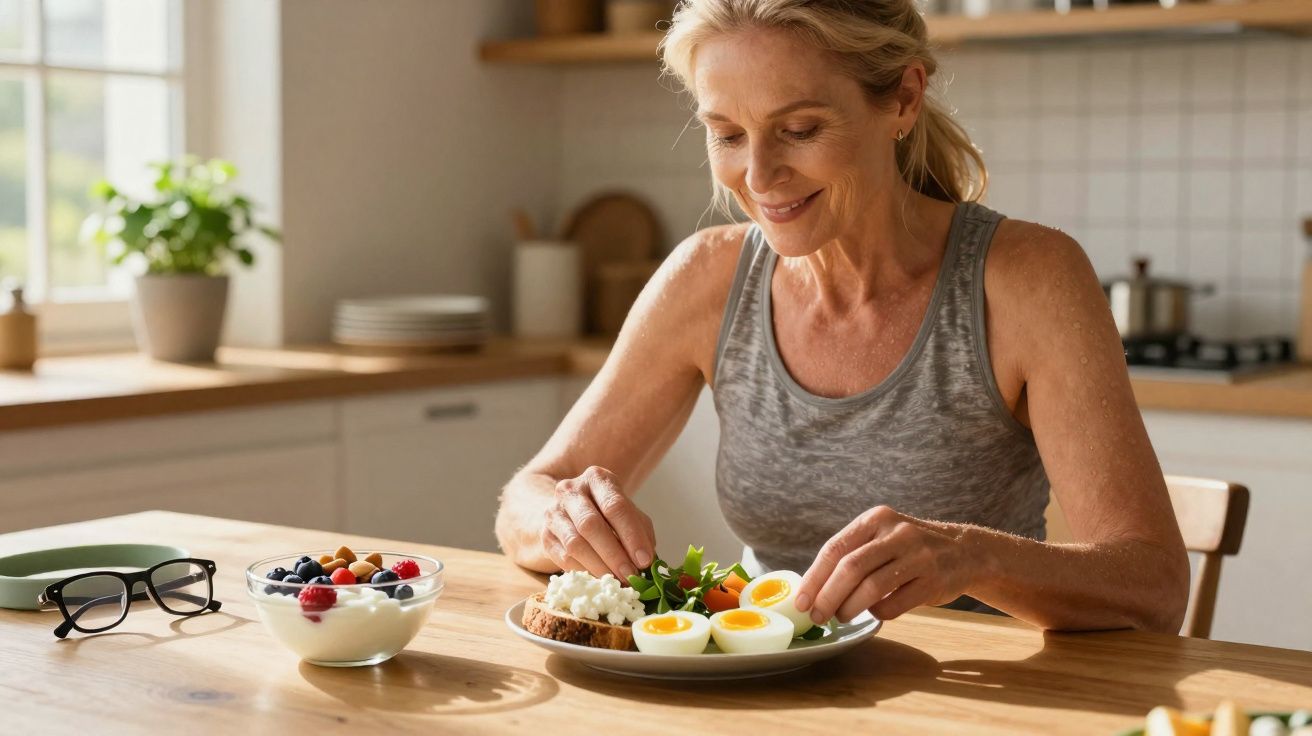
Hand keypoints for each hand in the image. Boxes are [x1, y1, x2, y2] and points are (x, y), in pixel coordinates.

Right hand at [541, 466, 655, 579]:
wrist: (569, 510)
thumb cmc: (606, 512)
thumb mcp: (627, 512)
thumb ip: (641, 531)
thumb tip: (646, 560)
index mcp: (597, 478)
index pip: (615, 505)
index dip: (631, 535)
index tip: (644, 560)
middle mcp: (571, 491)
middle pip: (591, 524)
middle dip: (614, 554)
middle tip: (630, 575)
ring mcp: (554, 512)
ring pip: (575, 543)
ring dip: (599, 566)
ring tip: (617, 581)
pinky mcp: (545, 535)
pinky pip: (563, 558)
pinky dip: (584, 572)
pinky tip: (599, 579)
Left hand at [795, 506, 978, 623]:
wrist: (964, 552)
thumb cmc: (909, 549)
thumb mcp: (882, 536)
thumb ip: (852, 553)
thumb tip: (812, 588)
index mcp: (876, 518)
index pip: (835, 548)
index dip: (814, 577)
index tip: (801, 601)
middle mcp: (897, 532)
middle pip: (851, 568)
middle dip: (828, 596)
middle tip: (817, 616)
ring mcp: (918, 555)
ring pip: (872, 587)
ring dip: (850, 608)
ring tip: (841, 616)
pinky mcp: (933, 580)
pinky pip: (895, 604)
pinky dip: (878, 613)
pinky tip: (874, 612)